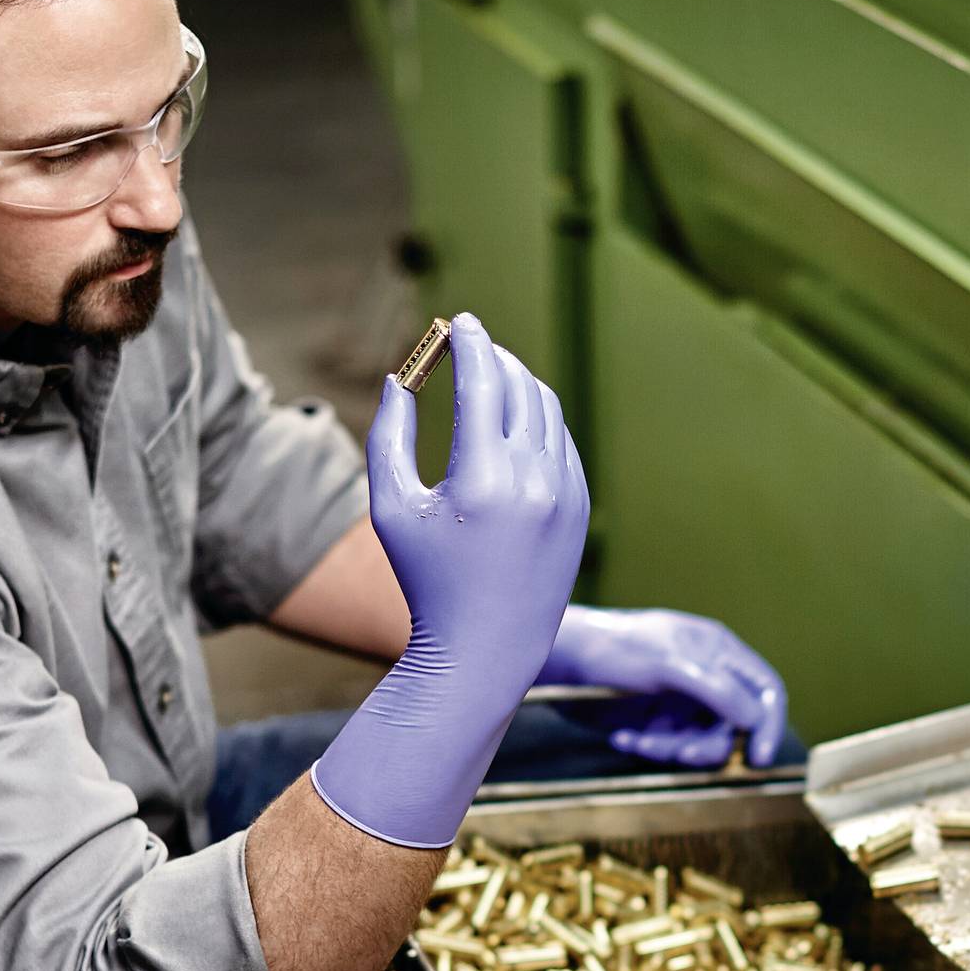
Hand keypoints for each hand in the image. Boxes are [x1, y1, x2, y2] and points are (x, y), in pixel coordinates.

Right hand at [310, 315, 587, 847]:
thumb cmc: (426, 579)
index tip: (459, 322)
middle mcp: (534, 480)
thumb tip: (400, 378)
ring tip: (490, 375)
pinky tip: (512, 418)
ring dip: (518, 382)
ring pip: (546, 410)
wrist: (485, 648)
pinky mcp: (581, 507)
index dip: (471, 343)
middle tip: (471, 343)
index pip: (484, 381)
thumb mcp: (391, 507)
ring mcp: (566, 494)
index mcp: (484, 477)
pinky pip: (561, 442)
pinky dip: (537, 419)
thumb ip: (388, 435)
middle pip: (519, 386)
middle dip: (494, 356)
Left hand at [540, 606, 787, 769]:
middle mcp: (705, 679)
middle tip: (684, 752)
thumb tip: (756, 718)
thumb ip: (715, 689)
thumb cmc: (614, 648)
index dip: (769, 723)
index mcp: (717, 653)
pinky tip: (622, 736)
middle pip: (733, 726)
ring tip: (640, 741)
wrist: (561, 662)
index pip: (765, 690)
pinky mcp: (655, 723)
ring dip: (670, 748)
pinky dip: (646, 746)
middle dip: (708, 743)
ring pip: (699, 742)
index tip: (760, 757)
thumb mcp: (668, 665)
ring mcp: (680, 702)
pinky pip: (667, 748)